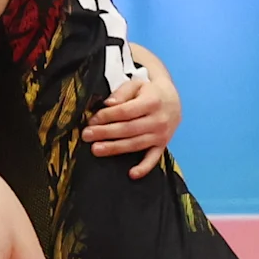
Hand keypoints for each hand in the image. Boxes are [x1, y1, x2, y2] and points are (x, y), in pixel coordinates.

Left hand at [87, 47, 179, 174]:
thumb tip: (109, 104)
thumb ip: (122, 92)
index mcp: (152, 102)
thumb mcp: (137, 84)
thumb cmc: (149, 92)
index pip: (125, 112)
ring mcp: (162, 134)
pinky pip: (154, 158)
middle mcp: (159, 120)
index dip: (106, 116)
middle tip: (86, 135)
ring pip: (135, 144)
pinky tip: (132, 174)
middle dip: (105, 133)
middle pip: (128, 129)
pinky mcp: (163, 144)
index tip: (92, 120)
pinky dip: (144, 167)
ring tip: (96, 149)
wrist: (172, 99)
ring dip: (115, 148)